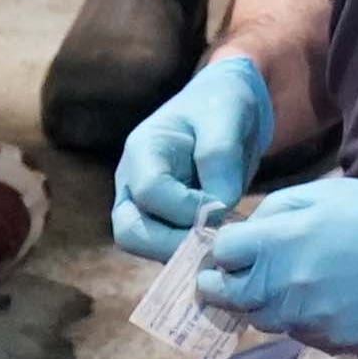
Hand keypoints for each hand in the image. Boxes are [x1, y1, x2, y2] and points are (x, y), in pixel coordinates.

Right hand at [110, 49, 274, 258]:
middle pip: (130, 232)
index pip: (149, 193)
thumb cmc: (223, 105)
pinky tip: (224, 241)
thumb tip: (217, 208)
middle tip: (218, 242)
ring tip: (224, 239)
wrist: (226, 109)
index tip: (223, 204)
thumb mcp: (227, 116)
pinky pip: (169, 250)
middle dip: (174, 244)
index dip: (186, 208)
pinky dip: (195, 253)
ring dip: (185, 252)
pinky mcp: (163, 222)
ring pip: (146, 248)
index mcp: (142, 151)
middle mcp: (133, 183)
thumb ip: (220, 157)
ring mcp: (144, 206)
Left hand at [190, 174, 357, 350]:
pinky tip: (320, 300)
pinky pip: (298, 334)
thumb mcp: (323, 192)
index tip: (230, 248)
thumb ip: (274, 211)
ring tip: (283, 285)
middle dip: (223, 284)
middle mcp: (286, 287)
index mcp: (280, 243)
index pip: (221, 254)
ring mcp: (308, 320)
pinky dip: (299, 320)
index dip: (222, 249)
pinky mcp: (331, 343)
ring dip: (262, 303)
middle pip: (228, 296)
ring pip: (261, 319)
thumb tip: (244, 233)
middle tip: (228, 277)